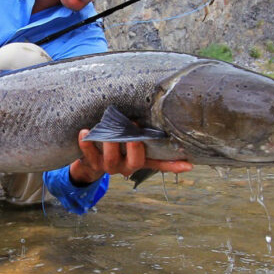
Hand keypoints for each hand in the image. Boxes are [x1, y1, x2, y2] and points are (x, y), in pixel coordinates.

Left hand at [69, 129, 193, 184]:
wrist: (88, 163)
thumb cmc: (113, 143)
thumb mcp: (127, 139)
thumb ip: (138, 130)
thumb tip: (152, 107)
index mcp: (139, 160)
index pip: (159, 163)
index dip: (173, 165)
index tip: (189, 164)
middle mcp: (126, 165)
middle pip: (135, 163)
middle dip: (135, 148)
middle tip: (134, 133)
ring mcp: (109, 166)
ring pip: (112, 160)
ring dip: (110, 145)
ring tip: (106, 132)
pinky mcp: (93, 163)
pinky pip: (89, 155)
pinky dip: (87, 144)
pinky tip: (84, 132)